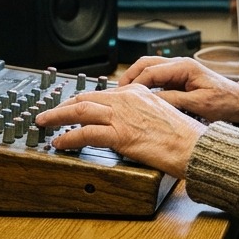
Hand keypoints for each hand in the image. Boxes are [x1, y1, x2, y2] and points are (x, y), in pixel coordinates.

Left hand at [34, 84, 203, 177]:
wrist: (194, 146)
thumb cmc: (183, 136)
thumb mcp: (160, 114)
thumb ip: (140, 114)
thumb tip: (126, 124)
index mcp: (137, 92)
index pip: (100, 93)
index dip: (80, 100)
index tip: (69, 105)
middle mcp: (127, 99)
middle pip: (85, 99)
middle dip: (62, 106)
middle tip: (47, 113)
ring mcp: (122, 116)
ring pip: (79, 112)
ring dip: (56, 117)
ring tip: (43, 123)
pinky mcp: (120, 135)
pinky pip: (85, 134)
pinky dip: (68, 138)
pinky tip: (59, 143)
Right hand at [121, 56, 238, 125]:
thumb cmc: (225, 101)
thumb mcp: (198, 103)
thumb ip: (174, 100)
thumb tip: (150, 101)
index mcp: (184, 66)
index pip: (151, 71)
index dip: (135, 83)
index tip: (124, 96)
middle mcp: (180, 64)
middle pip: (146, 64)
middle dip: (130, 77)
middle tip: (117, 92)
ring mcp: (179, 71)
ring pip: (149, 70)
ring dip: (136, 80)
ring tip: (124, 95)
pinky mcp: (179, 80)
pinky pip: (157, 79)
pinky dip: (145, 85)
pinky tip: (139, 97)